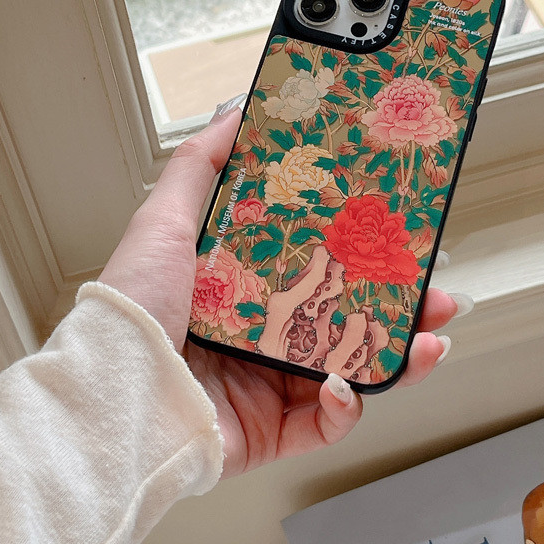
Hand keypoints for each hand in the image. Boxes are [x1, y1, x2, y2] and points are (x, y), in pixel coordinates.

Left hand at [99, 96, 470, 477]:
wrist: (111, 399)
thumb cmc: (133, 309)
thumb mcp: (164, 221)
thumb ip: (201, 166)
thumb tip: (237, 112)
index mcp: (245, 285)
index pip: (318, 262)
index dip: (359, 248)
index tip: (393, 232)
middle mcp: (261, 333)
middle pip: (345, 314)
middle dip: (397, 303)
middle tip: (432, 289)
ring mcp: (270, 383)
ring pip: (350, 367)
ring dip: (397, 355)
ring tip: (430, 340)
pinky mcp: (271, 431)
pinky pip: (325, 424)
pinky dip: (345, 409)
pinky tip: (343, 386)